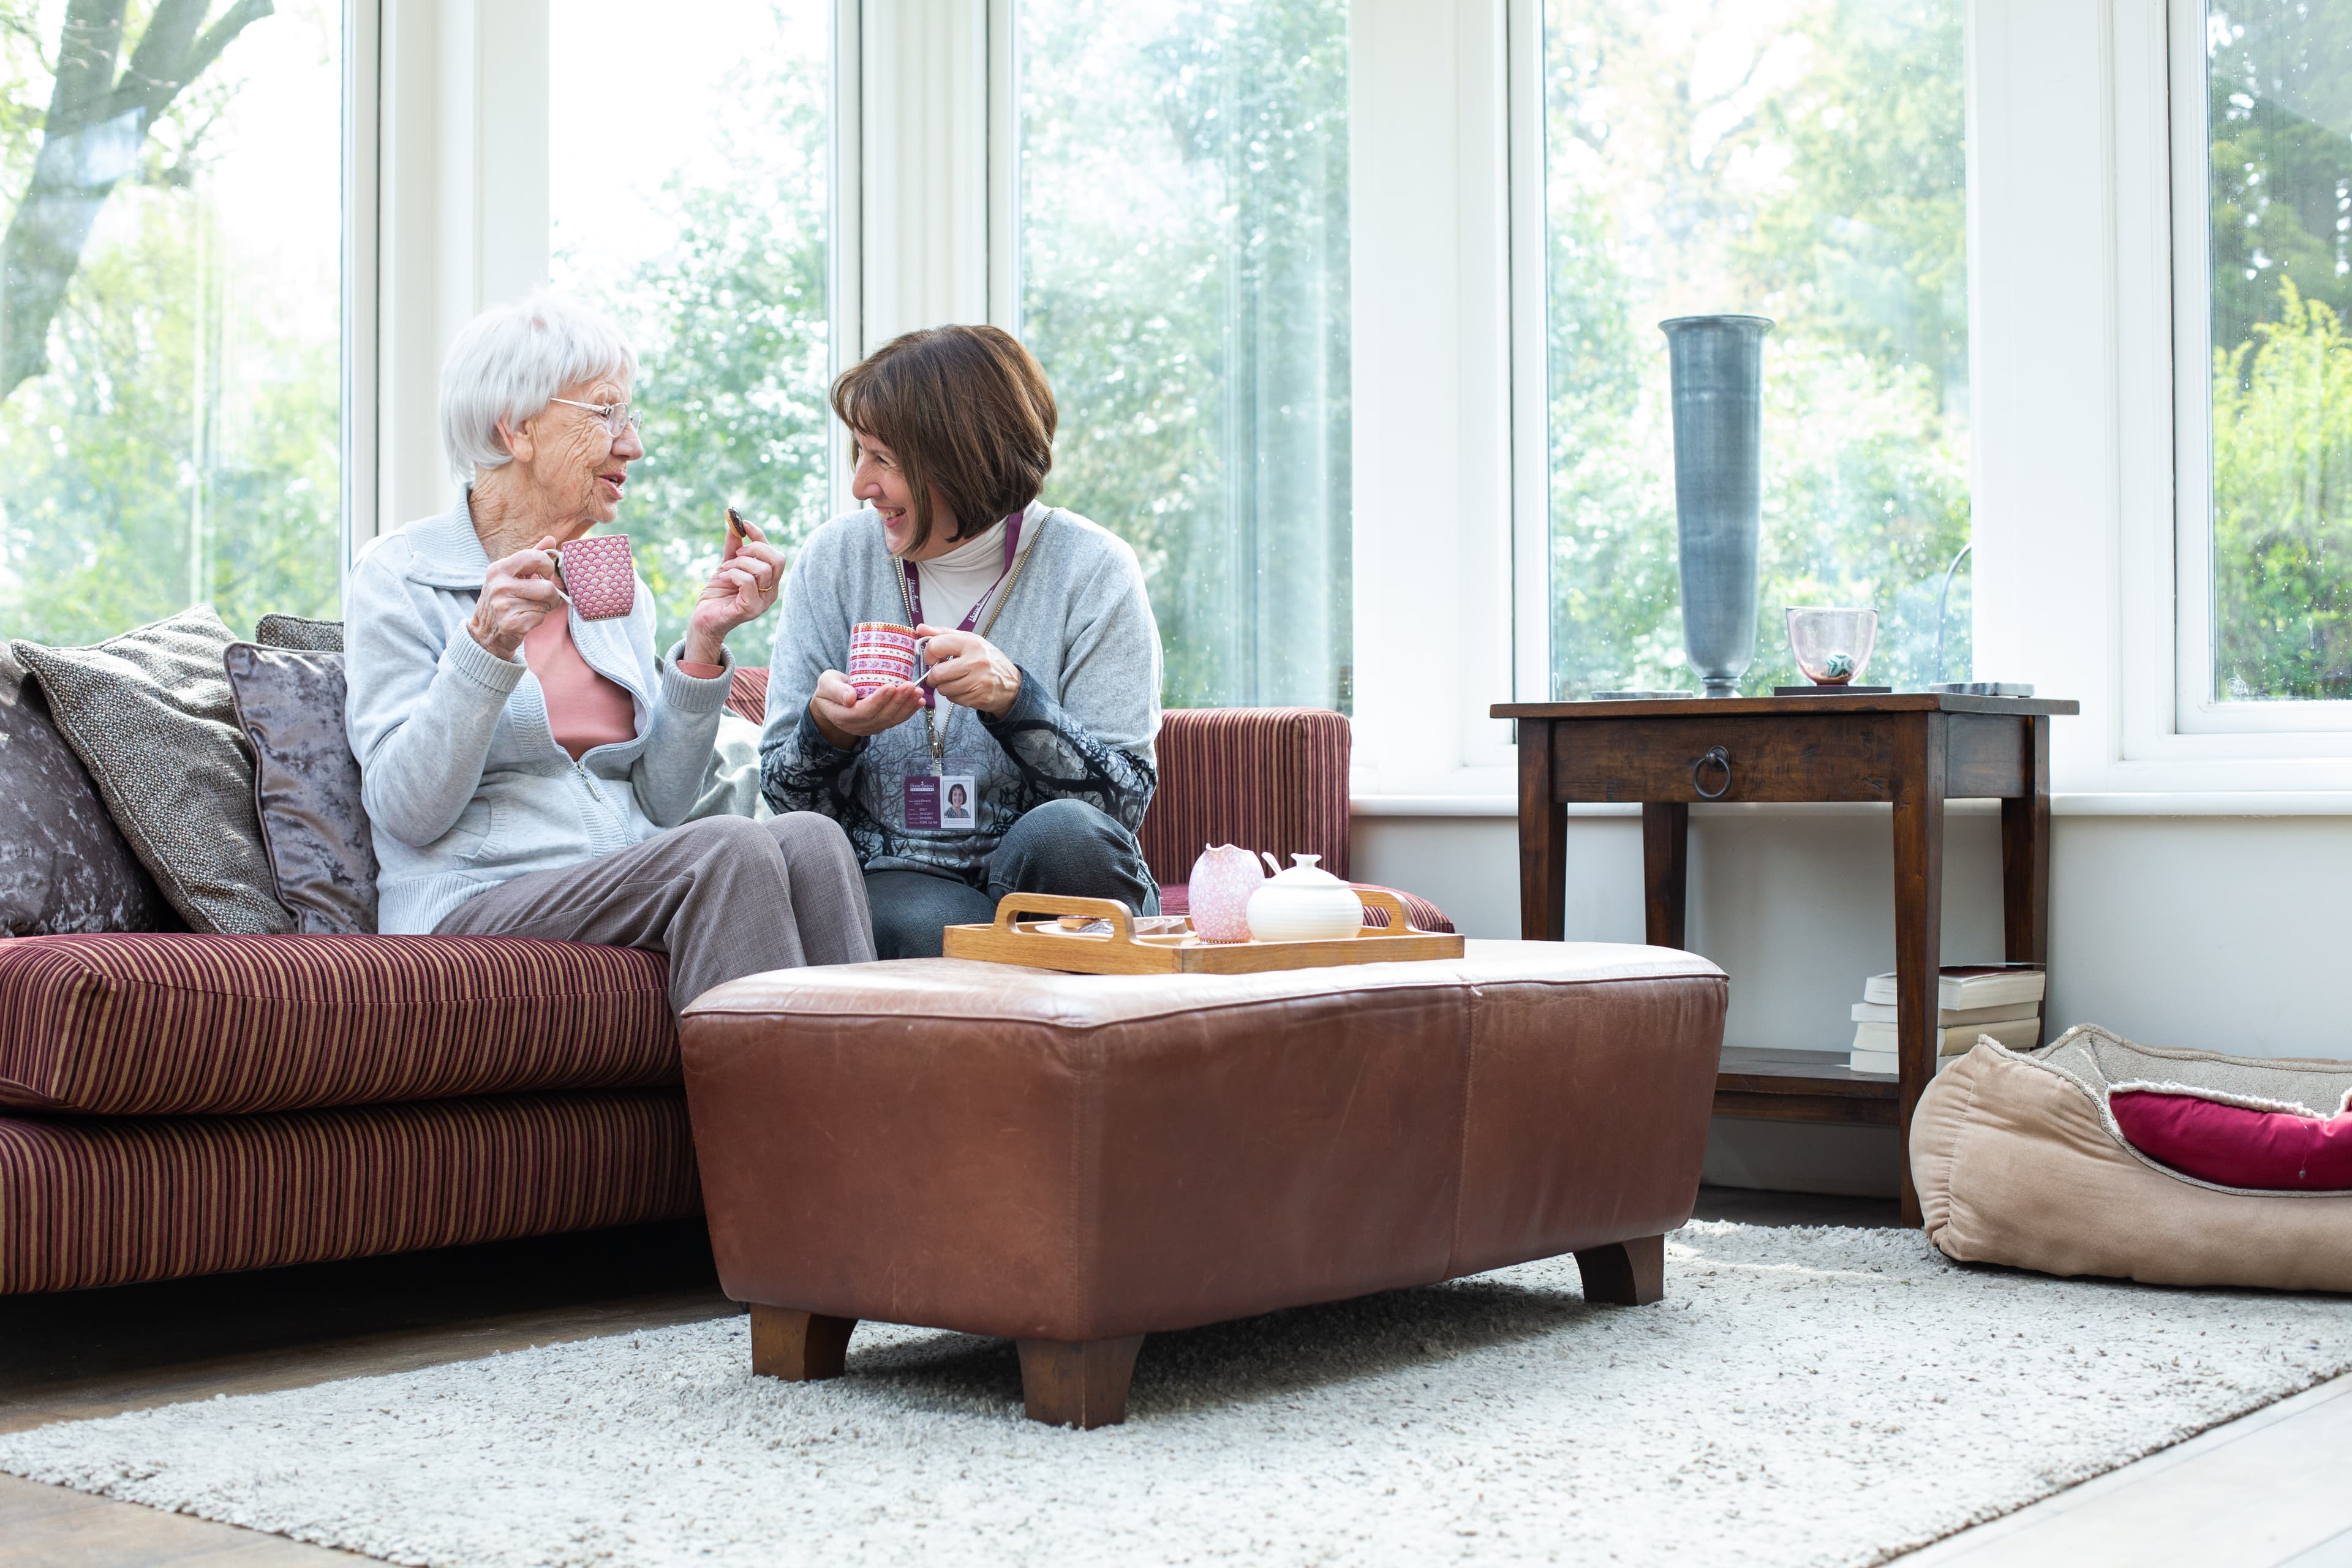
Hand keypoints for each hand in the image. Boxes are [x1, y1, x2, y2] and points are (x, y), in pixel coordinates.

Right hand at [468, 535, 563, 660]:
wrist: (484, 633)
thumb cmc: (504, 599)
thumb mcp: (512, 575)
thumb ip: (531, 557)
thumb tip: (551, 539)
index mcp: (499, 569)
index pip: (534, 557)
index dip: (547, 566)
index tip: (545, 574)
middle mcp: (499, 585)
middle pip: (547, 586)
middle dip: (552, 594)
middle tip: (542, 598)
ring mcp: (503, 605)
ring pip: (547, 603)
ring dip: (545, 607)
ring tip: (531, 608)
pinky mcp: (511, 623)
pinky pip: (541, 617)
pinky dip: (538, 620)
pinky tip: (525, 620)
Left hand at [685, 514, 786, 664]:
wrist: (703, 618)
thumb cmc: (717, 594)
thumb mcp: (726, 565)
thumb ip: (733, 547)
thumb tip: (735, 523)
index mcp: (770, 582)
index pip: (775, 554)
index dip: (760, 536)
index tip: (743, 523)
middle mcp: (771, 593)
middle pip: (778, 560)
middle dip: (754, 549)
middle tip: (734, 554)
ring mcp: (763, 603)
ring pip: (762, 570)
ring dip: (739, 563)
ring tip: (725, 570)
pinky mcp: (750, 609)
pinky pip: (748, 582)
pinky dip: (733, 574)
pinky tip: (723, 578)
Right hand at [809, 669, 923, 749]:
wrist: (832, 703)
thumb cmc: (828, 689)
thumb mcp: (825, 684)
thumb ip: (835, 690)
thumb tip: (849, 698)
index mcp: (843, 716)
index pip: (864, 710)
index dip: (878, 700)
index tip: (891, 686)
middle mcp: (859, 725)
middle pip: (882, 716)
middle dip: (898, 701)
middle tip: (910, 686)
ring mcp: (871, 727)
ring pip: (892, 719)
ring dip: (907, 706)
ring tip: (918, 692)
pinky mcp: (880, 724)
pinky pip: (896, 720)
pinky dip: (909, 711)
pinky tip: (919, 702)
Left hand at [915, 625, 1021, 714]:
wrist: (1011, 683)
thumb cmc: (987, 659)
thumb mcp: (968, 640)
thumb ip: (943, 634)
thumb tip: (920, 628)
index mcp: (971, 643)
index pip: (935, 646)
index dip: (928, 655)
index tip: (932, 659)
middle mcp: (976, 661)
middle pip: (937, 673)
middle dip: (934, 676)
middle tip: (940, 674)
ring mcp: (978, 681)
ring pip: (943, 689)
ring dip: (945, 687)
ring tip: (955, 681)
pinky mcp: (979, 697)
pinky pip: (953, 699)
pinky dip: (955, 696)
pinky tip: (964, 689)